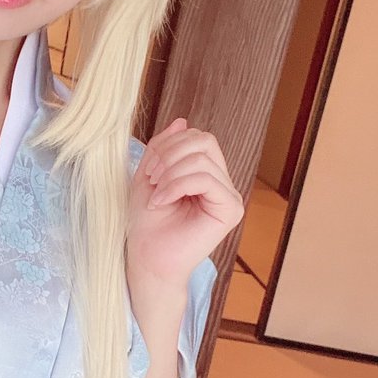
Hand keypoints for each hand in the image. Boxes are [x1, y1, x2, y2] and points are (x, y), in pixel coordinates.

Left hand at [127, 116, 244, 294]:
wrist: (147, 257)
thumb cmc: (147, 222)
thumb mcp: (149, 174)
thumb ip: (164, 147)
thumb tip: (182, 120)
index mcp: (205, 173)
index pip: (197, 137)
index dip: (169, 145)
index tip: (148, 170)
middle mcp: (221, 183)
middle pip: (204, 141)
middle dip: (170, 154)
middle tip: (151, 179)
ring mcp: (229, 196)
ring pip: (202, 160)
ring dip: (170, 174)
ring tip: (156, 195)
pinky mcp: (231, 209)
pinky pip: (206, 179)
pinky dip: (178, 186)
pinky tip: (162, 202)